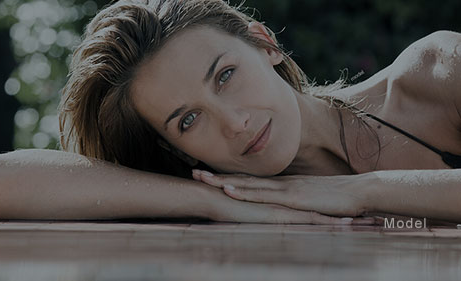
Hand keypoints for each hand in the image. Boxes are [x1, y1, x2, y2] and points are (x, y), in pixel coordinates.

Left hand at [193, 169, 371, 217]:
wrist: (359, 192)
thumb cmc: (337, 198)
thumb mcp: (311, 200)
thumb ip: (296, 201)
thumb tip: (286, 206)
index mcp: (282, 185)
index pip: (250, 181)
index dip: (229, 177)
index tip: (210, 174)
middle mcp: (279, 184)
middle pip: (243, 179)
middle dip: (217, 176)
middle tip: (194, 171)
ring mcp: (284, 189)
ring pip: (247, 184)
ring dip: (223, 181)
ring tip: (201, 177)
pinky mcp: (292, 197)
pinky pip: (264, 195)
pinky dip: (245, 192)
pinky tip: (229, 190)